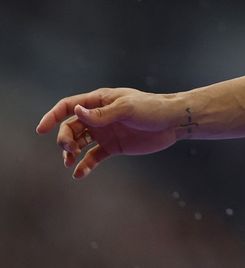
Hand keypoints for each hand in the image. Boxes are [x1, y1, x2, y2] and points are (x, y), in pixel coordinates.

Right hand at [35, 87, 181, 178]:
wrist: (173, 122)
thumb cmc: (152, 108)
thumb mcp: (127, 108)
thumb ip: (102, 113)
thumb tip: (76, 111)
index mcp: (99, 101)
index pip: (68, 106)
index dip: (53, 116)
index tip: (41, 130)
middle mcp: (98, 117)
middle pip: (70, 127)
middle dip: (64, 139)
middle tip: (70, 149)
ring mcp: (104, 132)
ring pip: (78, 143)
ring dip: (70, 153)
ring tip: (69, 162)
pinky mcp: (112, 147)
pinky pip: (92, 157)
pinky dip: (83, 166)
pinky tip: (79, 174)